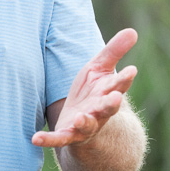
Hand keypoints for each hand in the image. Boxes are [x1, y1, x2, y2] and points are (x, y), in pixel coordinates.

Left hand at [32, 28, 137, 148]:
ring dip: (84, 122)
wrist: (84, 124)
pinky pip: (58, 139)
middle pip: (108, 107)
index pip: (118, 84)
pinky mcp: (68, 135)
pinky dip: (48, 140)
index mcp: (107, 92)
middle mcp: (100, 111)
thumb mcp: (101, 68)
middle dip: (112, 103)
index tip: (132, 70)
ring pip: (87, 125)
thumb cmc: (93, 91)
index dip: (125, 78)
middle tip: (117, 98)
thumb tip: (133, 31)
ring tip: (80, 118)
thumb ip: (114, 51)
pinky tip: (36, 138)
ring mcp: (85, 125)